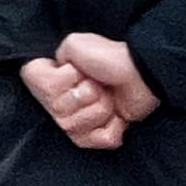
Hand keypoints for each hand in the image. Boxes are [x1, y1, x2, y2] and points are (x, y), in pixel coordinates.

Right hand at [20, 31, 158, 149]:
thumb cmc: (108, 57)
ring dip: (100, 109)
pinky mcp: (104, 134)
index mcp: (56, 83)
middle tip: (98, 84)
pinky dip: (112, 128)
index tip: (77, 71)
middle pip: (61, 115)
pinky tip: (118, 115)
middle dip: (85, 96)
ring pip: (79, 127)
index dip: (61, 81)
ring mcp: (84, 121)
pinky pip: (98, 141)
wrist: (140, 72)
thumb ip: (57, 56)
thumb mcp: (74, 45)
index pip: (45, 91)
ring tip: (109, 96)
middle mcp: (65, 104)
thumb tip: (56, 71)